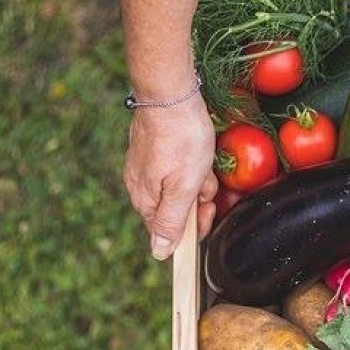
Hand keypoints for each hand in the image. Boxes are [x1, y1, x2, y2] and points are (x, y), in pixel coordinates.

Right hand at [122, 96, 217, 259]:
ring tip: (201, 160)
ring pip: (179, 187)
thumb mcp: (183, 187)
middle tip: (205, 179)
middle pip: (176, 209)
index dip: (195, 224)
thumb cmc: (181, 141)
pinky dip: (191, 164)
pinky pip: (176, 169)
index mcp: (146, 201)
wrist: (170, 95)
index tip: (209, 207)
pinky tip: (196, 152)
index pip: (170, 232)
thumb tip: (159, 253)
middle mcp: (140, 188)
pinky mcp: (152, 152)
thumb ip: (171, 222)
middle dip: (197, 198)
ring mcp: (144, 169)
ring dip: (197, 179)